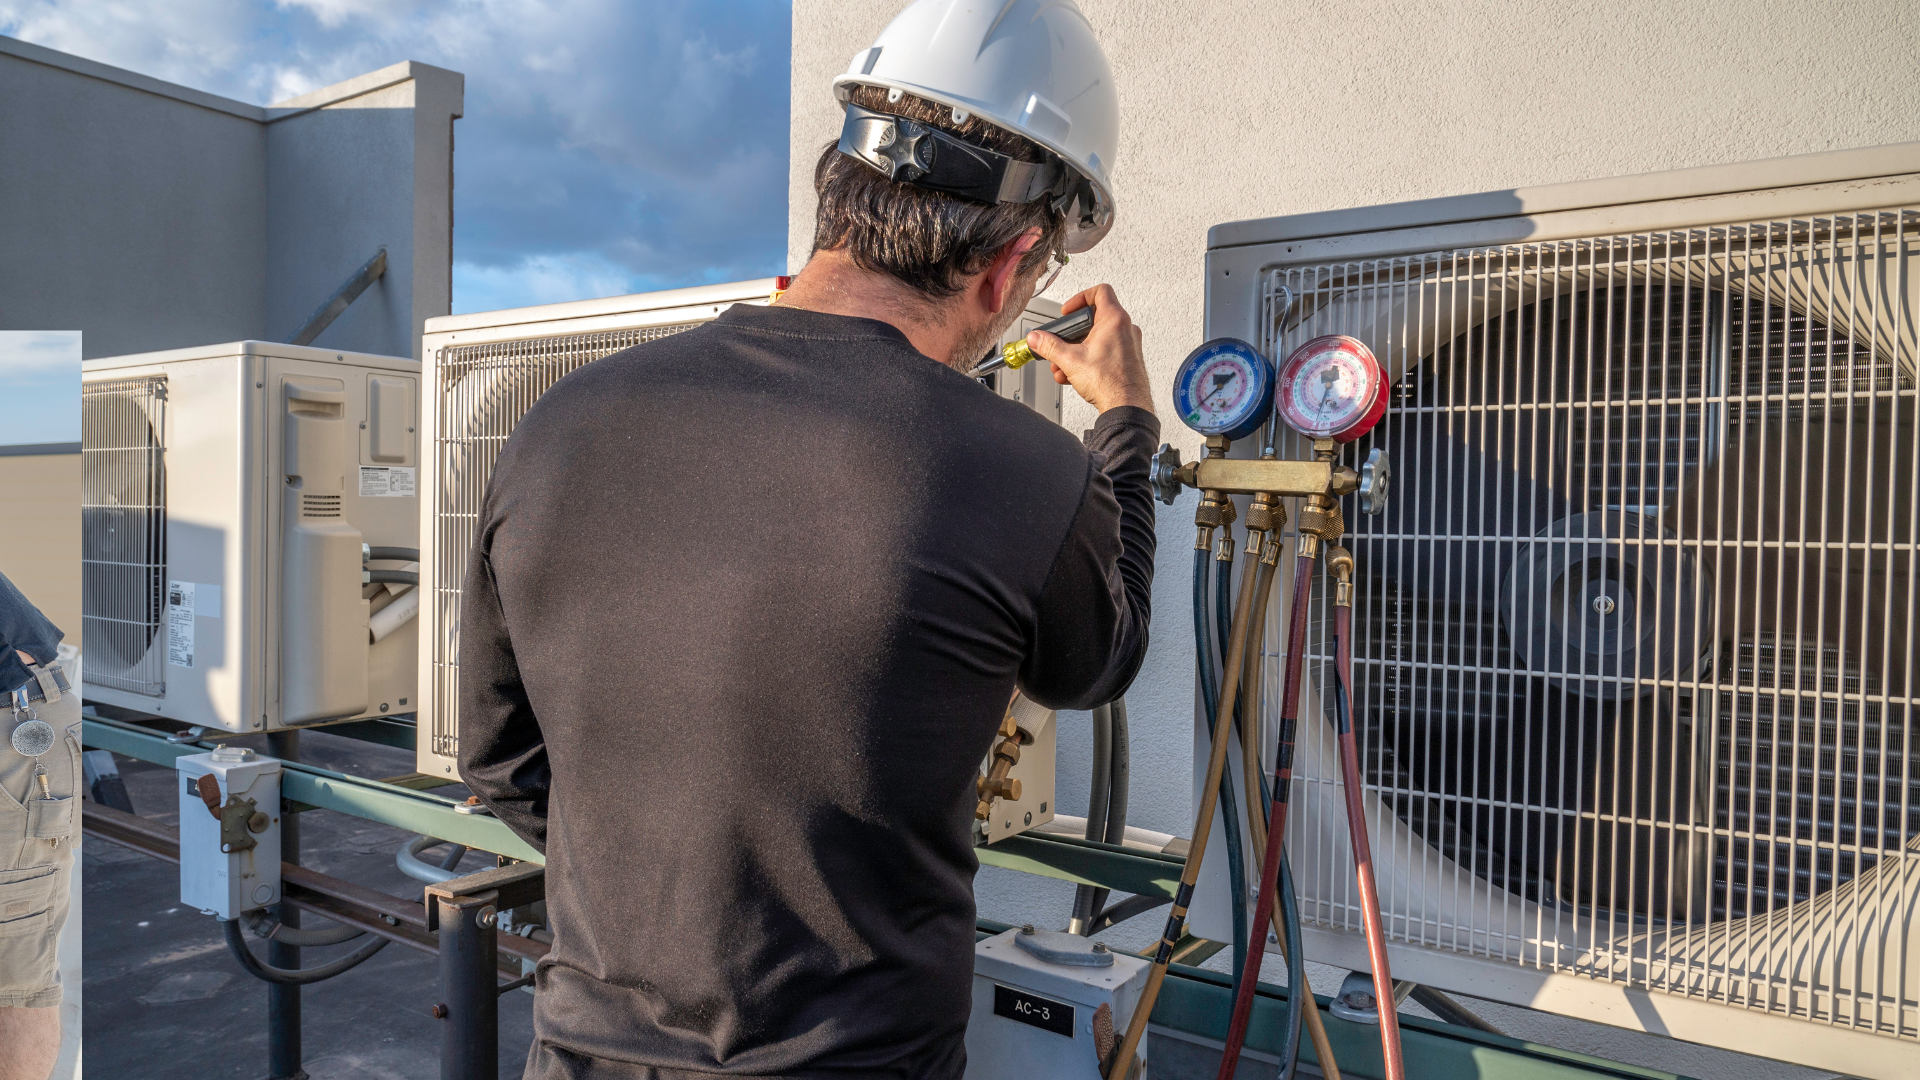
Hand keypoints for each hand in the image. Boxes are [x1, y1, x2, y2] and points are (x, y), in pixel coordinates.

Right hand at [1027, 284, 1152, 414]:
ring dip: (1077, 351)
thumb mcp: (1070, 360)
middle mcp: (1126, 329)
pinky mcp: (1128, 359)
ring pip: (1097, 339)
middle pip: (1094, 319)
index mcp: (1115, 320)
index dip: (1080, 298)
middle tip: (1062, 343)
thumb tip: (1037, 338)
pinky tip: (1074, 375)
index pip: (1100, 291)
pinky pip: (1105, 352)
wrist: (1126, 407)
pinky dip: (1088, 359)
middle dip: (1072, 335)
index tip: (1068, 312)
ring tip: (1064, 366)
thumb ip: (1049, 346)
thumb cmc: (1110, 383)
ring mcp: (1129, 344)